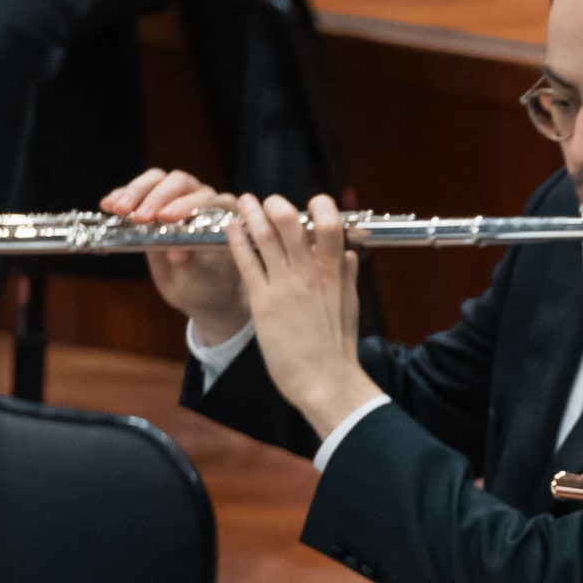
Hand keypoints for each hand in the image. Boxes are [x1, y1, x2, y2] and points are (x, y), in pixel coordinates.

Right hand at [99, 168, 245, 338]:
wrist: (196, 289)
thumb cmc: (207, 282)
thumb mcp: (203, 278)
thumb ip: (195, 263)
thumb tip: (177, 254)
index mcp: (223, 214)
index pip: (207, 199)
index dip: (186, 205)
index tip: (165, 218)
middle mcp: (202, 198)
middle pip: (179, 183)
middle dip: (156, 198)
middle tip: (138, 217)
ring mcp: (177, 196)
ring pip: (157, 180)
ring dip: (135, 192)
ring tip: (118, 210)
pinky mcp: (154, 202)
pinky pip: (138, 190)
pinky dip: (122, 195)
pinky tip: (108, 205)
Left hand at [222, 194, 372, 436]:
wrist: (325, 381)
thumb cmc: (339, 348)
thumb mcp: (350, 306)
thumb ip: (347, 275)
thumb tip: (350, 253)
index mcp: (334, 271)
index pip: (329, 222)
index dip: (320, 206)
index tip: (311, 206)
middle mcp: (308, 271)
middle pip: (289, 219)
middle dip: (277, 204)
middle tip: (270, 203)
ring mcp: (284, 284)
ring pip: (264, 234)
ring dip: (252, 212)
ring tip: (245, 202)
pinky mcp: (262, 300)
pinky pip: (246, 260)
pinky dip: (237, 238)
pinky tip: (232, 227)